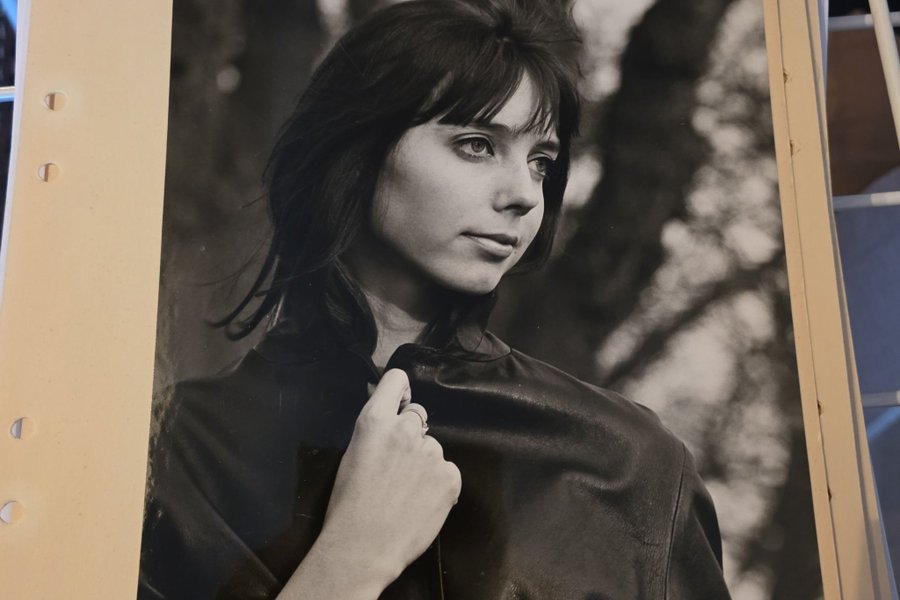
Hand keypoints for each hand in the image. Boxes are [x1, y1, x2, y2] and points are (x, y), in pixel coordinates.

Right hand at [286, 369, 460, 597]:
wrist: (363, 547)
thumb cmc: (347, 504)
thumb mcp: (353, 454)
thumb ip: (376, 432)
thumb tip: (391, 422)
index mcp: (375, 421)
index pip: (396, 380)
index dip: (399, 391)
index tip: (399, 404)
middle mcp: (406, 429)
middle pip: (417, 415)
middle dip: (410, 433)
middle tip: (398, 464)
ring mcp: (432, 452)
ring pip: (432, 448)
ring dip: (424, 463)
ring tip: (407, 493)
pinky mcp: (451, 476)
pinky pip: (447, 471)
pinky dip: (438, 484)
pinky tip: (421, 503)